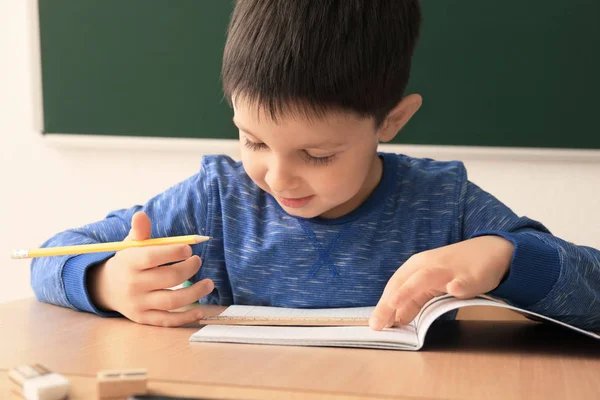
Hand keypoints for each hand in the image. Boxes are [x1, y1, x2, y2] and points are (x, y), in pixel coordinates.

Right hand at [87, 211, 213, 326]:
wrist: (107, 287)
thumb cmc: (128, 261)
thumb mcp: (130, 244)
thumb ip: (140, 231)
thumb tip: (141, 215)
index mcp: (130, 262)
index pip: (153, 257)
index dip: (174, 252)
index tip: (189, 249)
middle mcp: (133, 284)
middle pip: (167, 278)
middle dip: (188, 269)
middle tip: (198, 262)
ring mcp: (138, 304)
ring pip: (172, 301)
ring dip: (195, 293)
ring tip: (209, 283)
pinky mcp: (144, 319)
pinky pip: (167, 321)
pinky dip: (186, 318)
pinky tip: (200, 311)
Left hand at [369, 236, 513, 329]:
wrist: (492, 251)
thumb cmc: (456, 269)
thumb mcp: (431, 285)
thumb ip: (414, 300)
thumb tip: (396, 319)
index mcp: (416, 267)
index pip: (394, 286)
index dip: (383, 305)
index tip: (374, 324)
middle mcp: (428, 266)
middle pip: (404, 283)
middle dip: (389, 304)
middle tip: (377, 324)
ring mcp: (449, 269)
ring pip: (425, 278)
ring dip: (409, 292)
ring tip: (395, 306)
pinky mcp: (471, 275)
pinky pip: (463, 280)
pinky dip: (459, 285)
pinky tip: (454, 290)